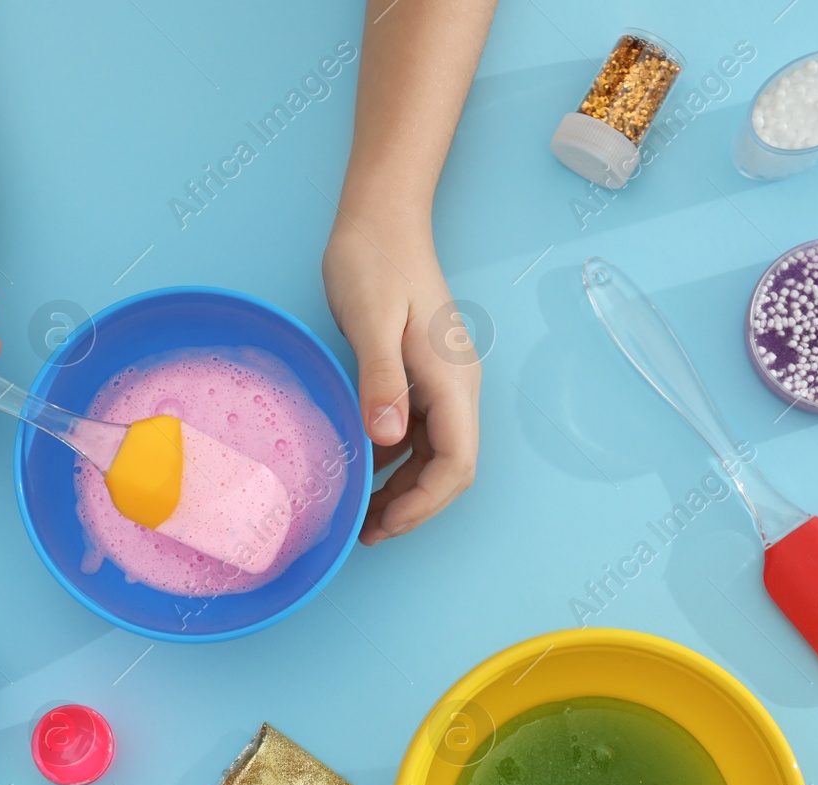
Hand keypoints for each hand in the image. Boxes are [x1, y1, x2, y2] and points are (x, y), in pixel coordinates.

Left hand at [323, 220, 480, 544]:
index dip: (424, 503)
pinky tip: (360, 469)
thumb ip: (380, 378)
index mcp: (452, 380)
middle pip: (450, 469)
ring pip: (434, 456)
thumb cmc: (374, 261)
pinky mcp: (421, 377)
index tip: (383, 524)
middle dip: (413, 507)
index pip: (457, 463)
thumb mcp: (370, 319)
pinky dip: (393, 461)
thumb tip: (388, 437)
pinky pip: (417, 435)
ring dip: (403, 490)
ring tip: (360, 514)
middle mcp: (456, 388)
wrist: (381, 218)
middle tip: (365, 532)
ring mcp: (441, 383)